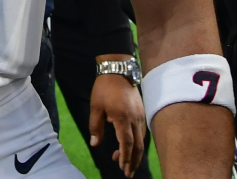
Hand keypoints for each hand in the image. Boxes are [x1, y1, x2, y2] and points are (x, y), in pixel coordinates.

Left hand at [89, 60, 147, 176]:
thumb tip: (95, 144)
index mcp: (122, 118)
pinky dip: (137, 142)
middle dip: (133, 161)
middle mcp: (135, 118)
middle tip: (127, 173)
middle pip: (138, 145)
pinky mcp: (141, 111)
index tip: (123, 168)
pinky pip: (142, 132)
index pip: (127, 143)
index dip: (125, 157)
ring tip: (125, 163)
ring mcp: (140, 115)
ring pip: (141, 139)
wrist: (118, 69)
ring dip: (134, 153)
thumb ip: (95, 126)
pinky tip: (129, 146)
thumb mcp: (95, 107)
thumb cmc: (104, 87)